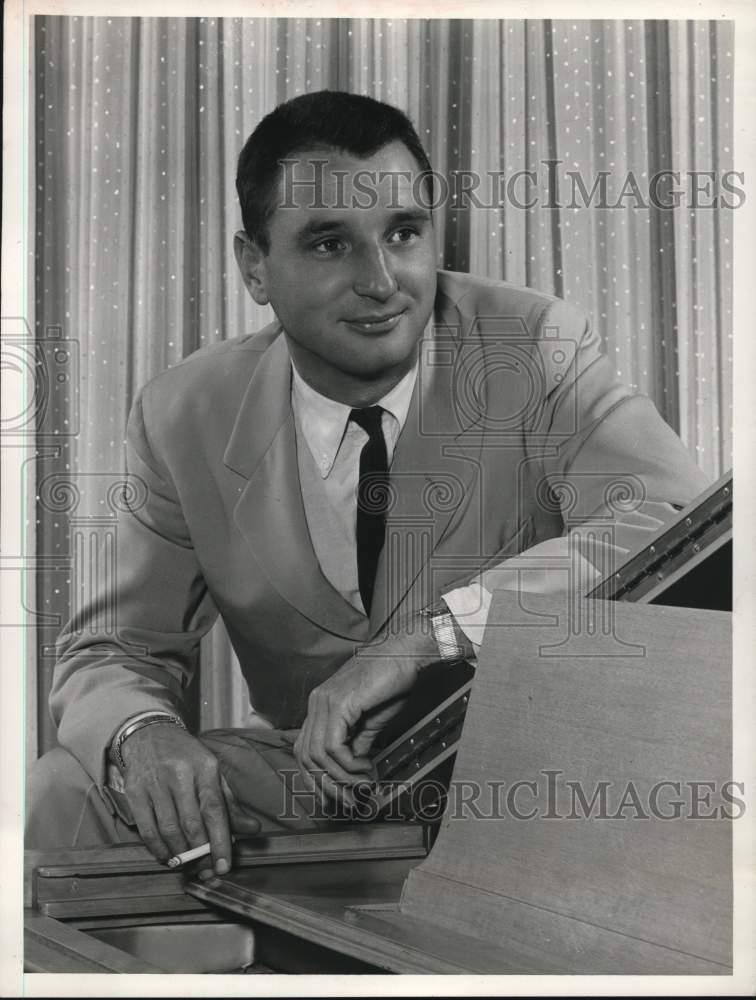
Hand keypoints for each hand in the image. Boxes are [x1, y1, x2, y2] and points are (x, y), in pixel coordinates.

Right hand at [120, 724, 259, 876]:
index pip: (214, 809)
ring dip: (180, 855)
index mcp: (205, 767)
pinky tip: (167, 857)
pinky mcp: (135, 793)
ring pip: (169, 830)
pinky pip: (147, 830)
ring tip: (189, 866)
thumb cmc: (186, 757)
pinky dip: (158, 850)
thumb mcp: (212, 771)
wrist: (149, 734)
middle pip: (191, 824)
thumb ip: (231, 803)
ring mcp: (155, 783)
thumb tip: (254, 830)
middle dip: (200, 854)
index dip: (220, 841)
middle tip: (206, 871)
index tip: (224, 865)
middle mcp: (180, 774)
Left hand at [293, 623, 437, 805]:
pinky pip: (333, 746)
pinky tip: (363, 766)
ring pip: (318, 755)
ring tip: (362, 784)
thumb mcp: (371, 719)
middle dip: (327, 786)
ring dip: (341, 777)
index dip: (316, 778)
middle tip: (350, 800)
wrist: (406, 654)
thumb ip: (358, 741)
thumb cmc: (392, 681)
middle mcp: (317, 702)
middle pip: (306, 756)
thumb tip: (353, 767)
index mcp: (321, 704)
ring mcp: (324, 701)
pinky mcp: (339, 703)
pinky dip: (347, 764)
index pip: (304, 749)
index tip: (336, 797)